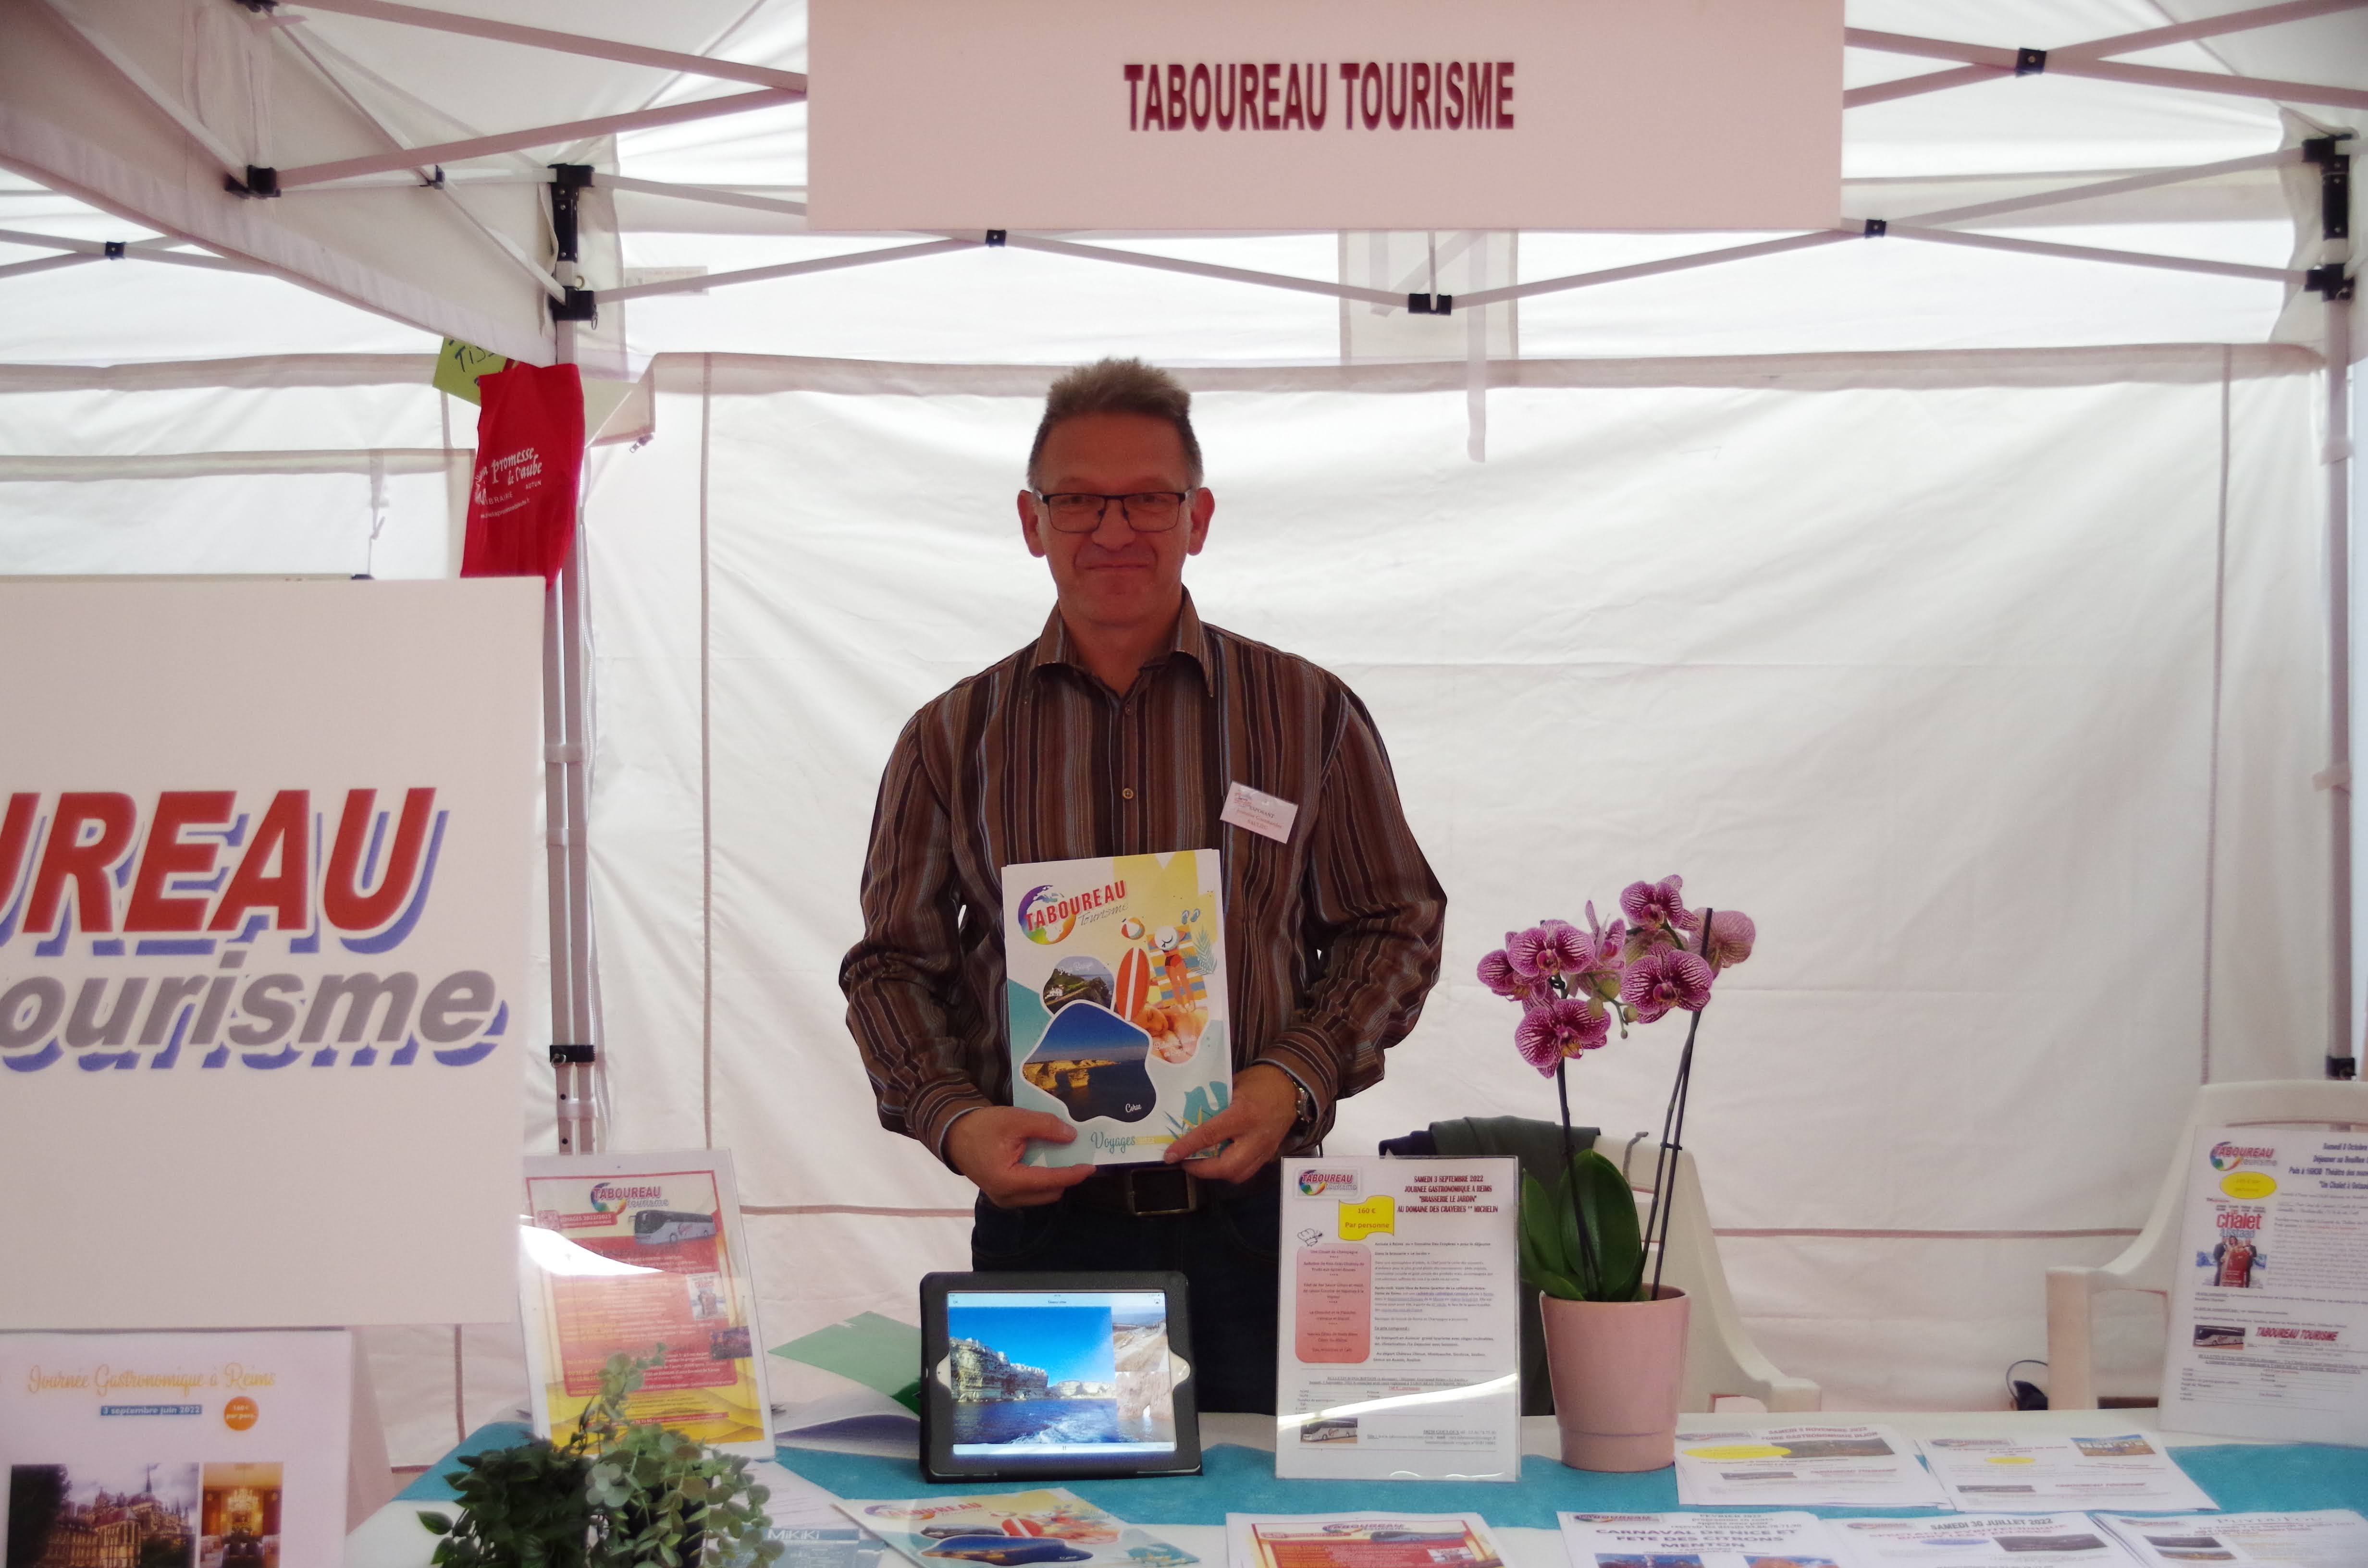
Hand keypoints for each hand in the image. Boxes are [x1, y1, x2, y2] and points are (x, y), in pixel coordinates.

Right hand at [948, 1106, 1098, 1207]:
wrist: (954, 1134)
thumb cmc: (982, 1127)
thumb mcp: (1014, 1120)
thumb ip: (1045, 1126)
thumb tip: (1071, 1136)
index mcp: (1008, 1181)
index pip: (1050, 1181)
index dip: (1073, 1173)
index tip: (1091, 1166)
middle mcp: (1007, 1197)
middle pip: (1049, 1192)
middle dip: (1065, 1176)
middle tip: (1076, 1156)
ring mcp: (1004, 1200)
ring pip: (1042, 1195)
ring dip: (1054, 1178)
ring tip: (1062, 1156)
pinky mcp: (1004, 1196)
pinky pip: (1032, 1192)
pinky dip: (1042, 1179)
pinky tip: (1045, 1161)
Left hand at [1164, 1062, 1299, 1181]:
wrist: (1292, 1086)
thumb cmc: (1260, 1081)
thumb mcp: (1233, 1085)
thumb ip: (1214, 1103)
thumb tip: (1190, 1115)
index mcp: (1243, 1115)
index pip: (1210, 1135)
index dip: (1187, 1147)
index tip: (1169, 1155)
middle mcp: (1255, 1136)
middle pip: (1226, 1167)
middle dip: (1201, 1170)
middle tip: (1185, 1162)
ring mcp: (1265, 1149)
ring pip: (1238, 1174)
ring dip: (1215, 1173)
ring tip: (1200, 1163)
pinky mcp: (1269, 1154)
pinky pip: (1247, 1172)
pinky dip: (1230, 1171)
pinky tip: (1219, 1161)